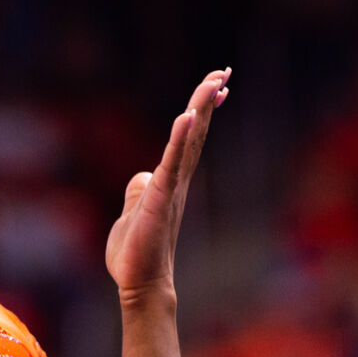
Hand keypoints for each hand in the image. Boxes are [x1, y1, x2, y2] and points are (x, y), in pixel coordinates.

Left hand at [104, 67, 229, 300]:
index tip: (217, 85)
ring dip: (201, 109)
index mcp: (169, 181)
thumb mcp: (133, 212)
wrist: (140, 284)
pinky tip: (187, 115)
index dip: (202, 110)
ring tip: (214, 82)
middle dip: (208, 99)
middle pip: (195, 132)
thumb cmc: (136, 254)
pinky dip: (179, 138)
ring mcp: (170, 188)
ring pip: (188, 141)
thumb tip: (141, 176)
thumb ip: (139, 191)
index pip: (188, 138)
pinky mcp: (160, 198)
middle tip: (223, 72)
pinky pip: (171, 163)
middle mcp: (176, 180)